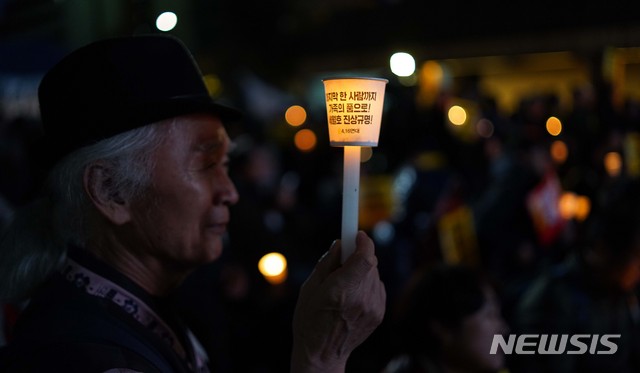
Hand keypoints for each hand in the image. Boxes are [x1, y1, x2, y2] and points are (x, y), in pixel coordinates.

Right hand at [291, 231, 385, 372]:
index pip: (365, 257)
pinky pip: (377, 286)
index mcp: (341, 291)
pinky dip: (367, 284)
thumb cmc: (310, 320)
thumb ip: (327, 263)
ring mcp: (373, 307)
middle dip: (358, 256)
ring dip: (362, 271)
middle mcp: (361, 298)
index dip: (363, 241)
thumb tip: (340, 243)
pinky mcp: (379, 314)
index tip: (356, 233)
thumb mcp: (309, 288)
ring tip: (344, 285)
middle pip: (370, 263)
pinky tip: (352, 296)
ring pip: (374, 274)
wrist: (322, 354)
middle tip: (343, 260)